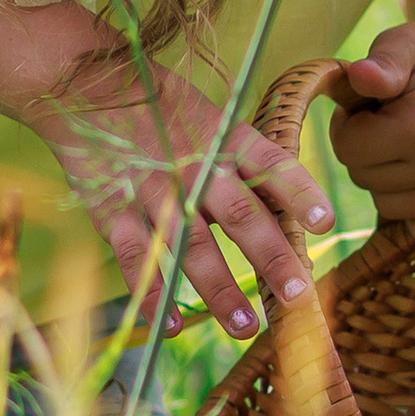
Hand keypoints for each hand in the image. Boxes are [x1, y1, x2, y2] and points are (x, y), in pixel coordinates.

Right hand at [30, 58, 332, 343]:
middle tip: (296, 296)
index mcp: (225, 139)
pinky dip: (152, 295)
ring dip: (219, 288)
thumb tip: (294, 208)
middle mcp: (195, 166)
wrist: (89, 89)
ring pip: (190, 244)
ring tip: (245, 326)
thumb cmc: (165, 111)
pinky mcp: (115, 211)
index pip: (270, 164)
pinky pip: (135, 258)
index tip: (324, 222)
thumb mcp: (215, 121)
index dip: (297, 192)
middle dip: (271, 257)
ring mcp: (153, 191)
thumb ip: (248, 164)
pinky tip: (171, 326)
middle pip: (239, 214)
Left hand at [328, 0, 414, 242]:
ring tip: (409, 140)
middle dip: (367, 149)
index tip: (367, 105)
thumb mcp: (404, 43)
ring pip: (388, 207)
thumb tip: (356, 77)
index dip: (348, 123)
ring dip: (388, 177)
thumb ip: (379, 63)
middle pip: (364, 180)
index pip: (347, 149)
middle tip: (390, 119)